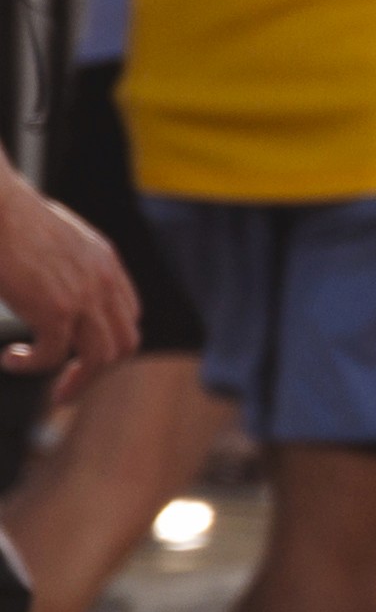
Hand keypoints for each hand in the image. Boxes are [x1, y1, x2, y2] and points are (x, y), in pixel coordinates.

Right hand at [0, 169, 136, 377]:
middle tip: (70, 388)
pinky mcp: (56, 309)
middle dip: (99, 372)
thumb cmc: (10, 217)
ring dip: (78, 383)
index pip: (128, 315)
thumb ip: (66, 264)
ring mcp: (84, 296)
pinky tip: (11, 359)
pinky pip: (54, 356)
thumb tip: (47, 286)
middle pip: (124, 344)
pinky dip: (33, 366)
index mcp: (106, 262)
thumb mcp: (54, 238)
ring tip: (55, 394)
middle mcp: (104, 280)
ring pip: (99, 358)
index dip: (108, 341)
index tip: (79, 354)